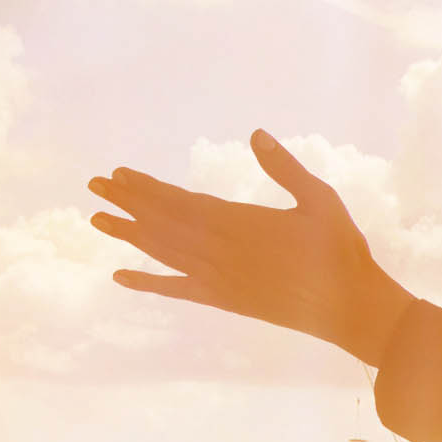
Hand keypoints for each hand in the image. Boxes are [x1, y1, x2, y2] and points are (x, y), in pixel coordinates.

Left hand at [89, 132, 412, 360]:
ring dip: (128, 236)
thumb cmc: (339, 251)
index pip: (179, 201)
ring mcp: (216, 278)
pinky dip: (147, 283)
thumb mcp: (319, 199)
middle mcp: (217, 250)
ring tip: (97, 221)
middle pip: (161, 223)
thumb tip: (256, 134)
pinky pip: (176, 289)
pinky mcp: (222, 299)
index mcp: (238, 222)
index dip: (146, 188)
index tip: (118, 175)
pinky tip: (120, 277)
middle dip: (126, 204)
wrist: (348, 307)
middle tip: (94, 188)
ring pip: (161, 252)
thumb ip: (285, 168)